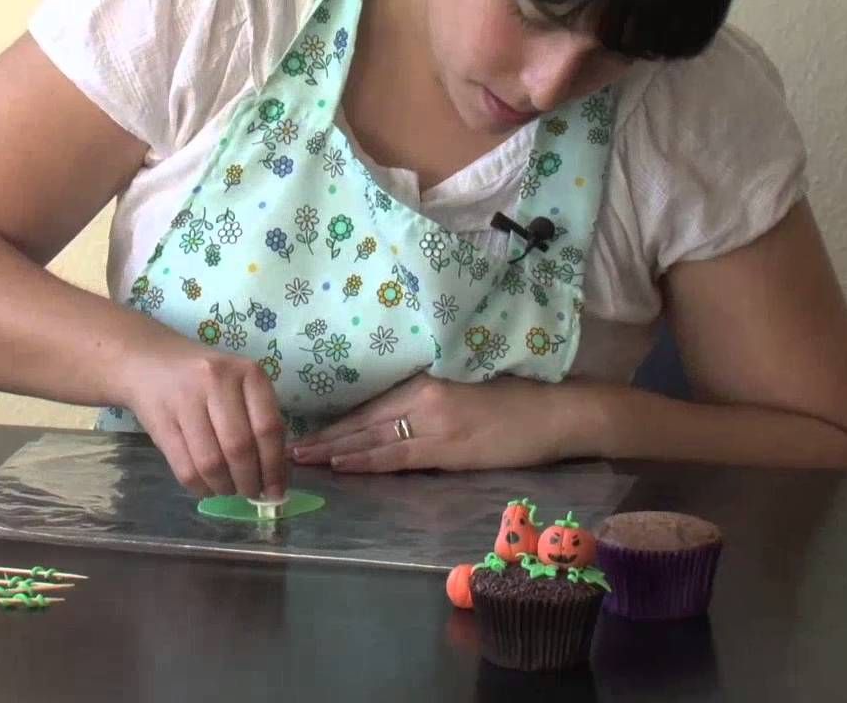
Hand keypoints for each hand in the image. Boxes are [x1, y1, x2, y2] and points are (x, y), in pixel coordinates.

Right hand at [119, 335, 288, 498]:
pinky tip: (206, 486)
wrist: (146, 360)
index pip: (268, 428)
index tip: (275, 490)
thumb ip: (258, 420)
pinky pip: (184, 467)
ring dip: (224, 487)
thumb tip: (275, 476)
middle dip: (249, 482)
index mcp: (248, 373)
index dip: (274, 466)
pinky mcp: (160, 420)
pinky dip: (200, 487)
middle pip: (240, 448)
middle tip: (251, 493)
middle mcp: (217, 381)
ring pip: (211, 462)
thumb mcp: (238, 384)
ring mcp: (185, 399)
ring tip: (228, 489)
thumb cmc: (204, 377)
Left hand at [289, 374, 582, 472]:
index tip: (305, 428)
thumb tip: (390, 416)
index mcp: (426, 381)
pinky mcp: (448, 449)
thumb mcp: (463, 386)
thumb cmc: (515, 397)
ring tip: (303, 458)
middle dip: (325, 437)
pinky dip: (366, 461)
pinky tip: (343, 465)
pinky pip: (397, 458)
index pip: (370, 404)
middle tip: (289, 447)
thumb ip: (426, 398)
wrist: (557, 412)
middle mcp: (423, 399)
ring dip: (335, 451)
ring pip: (373, 440)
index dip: (336, 419)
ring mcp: (434, 424)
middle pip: (363, 421)